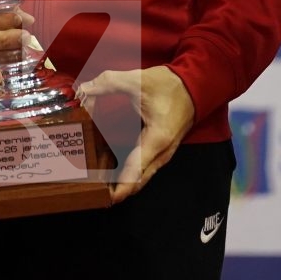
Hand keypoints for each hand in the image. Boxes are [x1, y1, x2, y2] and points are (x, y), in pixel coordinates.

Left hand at [77, 65, 195, 202]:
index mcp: (157, 139)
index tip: (106, 199)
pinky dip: (132, 175)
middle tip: (97, 195)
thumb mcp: (138, 81)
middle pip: (139, 181)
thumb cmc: (171, 86)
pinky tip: (117, 173)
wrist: (196, 85)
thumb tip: (84, 89)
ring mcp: (165, 153)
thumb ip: (109, 83)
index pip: (136, 172)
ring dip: (125, 184)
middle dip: (119, 191)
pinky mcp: (163, 150)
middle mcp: (162, 152)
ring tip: (103, 187)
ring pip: (143, 177)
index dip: (121, 188)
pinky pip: (146, 169)